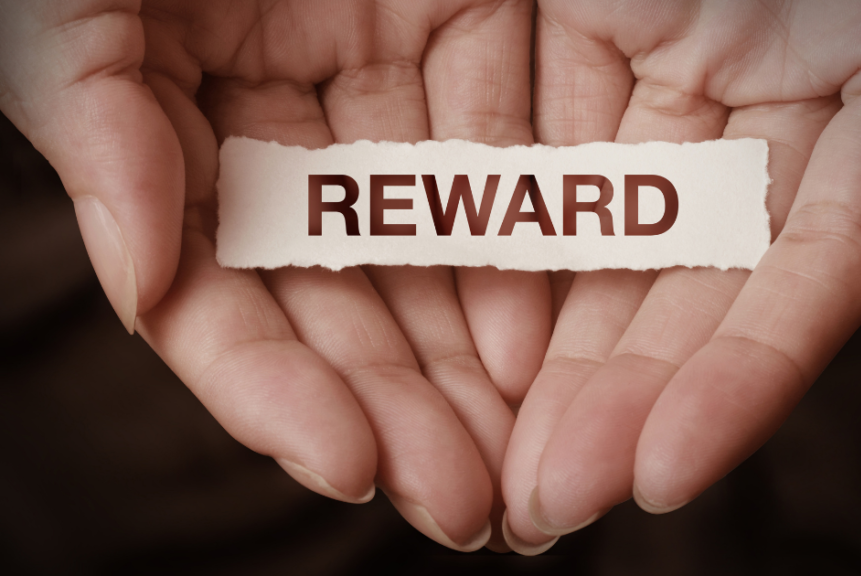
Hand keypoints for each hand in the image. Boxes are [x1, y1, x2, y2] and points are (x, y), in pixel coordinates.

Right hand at [0, 0, 549, 551]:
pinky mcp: (464, 21)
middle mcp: (283, 130)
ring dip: (470, 361)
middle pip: (342, 301)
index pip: (222, 297)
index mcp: (176, 131)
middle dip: (397, 409)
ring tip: (516, 457)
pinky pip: (501, 146)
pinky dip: (521, 241)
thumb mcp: (71, 7)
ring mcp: (376, 83)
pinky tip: (544, 338)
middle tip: (461, 504)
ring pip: (428, 248)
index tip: (348, 467)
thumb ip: (94, 125)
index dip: (277, 391)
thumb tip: (141, 279)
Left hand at [502, 0, 860, 552]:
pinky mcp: (568, 54)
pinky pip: (515, 164)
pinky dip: (482, 245)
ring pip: (583, 254)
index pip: (780, 294)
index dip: (727, 388)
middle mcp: (737, 145)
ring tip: (491, 457)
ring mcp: (647, 105)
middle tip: (548, 499)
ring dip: (537, 356)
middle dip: (609, 401)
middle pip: (669, 298)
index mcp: (839, 146)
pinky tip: (456, 336)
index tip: (654, 473)